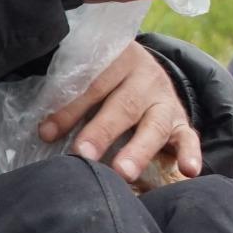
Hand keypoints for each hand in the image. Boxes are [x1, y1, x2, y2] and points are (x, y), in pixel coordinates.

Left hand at [39, 43, 203, 186]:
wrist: (146, 73)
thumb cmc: (106, 81)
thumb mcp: (93, 75)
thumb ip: (72, 94)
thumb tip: (42, 130)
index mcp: (119, 59)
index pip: (93, 84)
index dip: (70, 109)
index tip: (47, 133)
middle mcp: (146, 78)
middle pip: (123, 105)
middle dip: (102, 132)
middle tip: (84, 154)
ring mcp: (166, 100)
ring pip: (154, 125)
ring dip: (138, 150)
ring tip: (123, 172)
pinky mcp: (182, 122)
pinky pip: (189, 138)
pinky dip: (190, 153)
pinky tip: (189, 170)